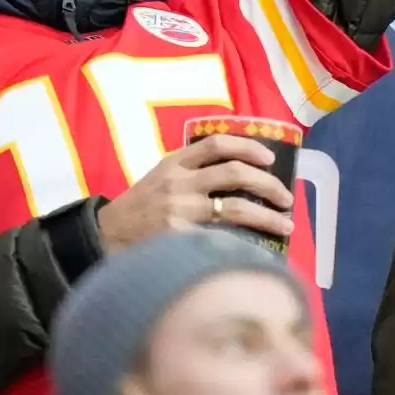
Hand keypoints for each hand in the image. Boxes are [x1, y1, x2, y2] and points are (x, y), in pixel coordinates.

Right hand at [96, 136, 294, 251]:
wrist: (107, 236)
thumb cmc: (140, 207)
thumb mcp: (160, 177)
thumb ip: (192, 170)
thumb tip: (242, 172)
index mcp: (175, 163)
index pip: (217, 144)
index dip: (248, 147)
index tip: (270, 158)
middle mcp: (179, 182)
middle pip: (235, 173)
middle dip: (268, 184)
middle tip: (286, 198)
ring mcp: (181, 211)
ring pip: (236, 207)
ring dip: (268, 216)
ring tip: (286, 224)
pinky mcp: (181, 238)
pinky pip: (223, 237)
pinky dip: (246, 242)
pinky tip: (261, 250)